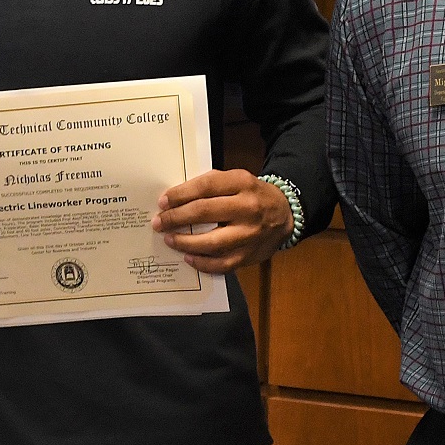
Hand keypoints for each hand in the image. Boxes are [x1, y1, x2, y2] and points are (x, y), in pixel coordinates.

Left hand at [152, 169, 293, 272]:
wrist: (285, 214)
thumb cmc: (251, 195)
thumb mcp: (236, 180)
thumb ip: (210, 185)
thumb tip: (176, 199)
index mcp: (242, 183)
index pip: (205, 187)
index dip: (180, 195)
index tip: (162, 202)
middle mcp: (248, 208)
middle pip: (204, 212)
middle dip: (176, 218)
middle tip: (159, 222)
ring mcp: (250, 234)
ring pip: (211, 242)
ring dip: (184, 242)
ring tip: (169, 239)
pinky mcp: (250, 255)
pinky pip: (221, 264)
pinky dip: (202, 263)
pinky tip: (188, 258)